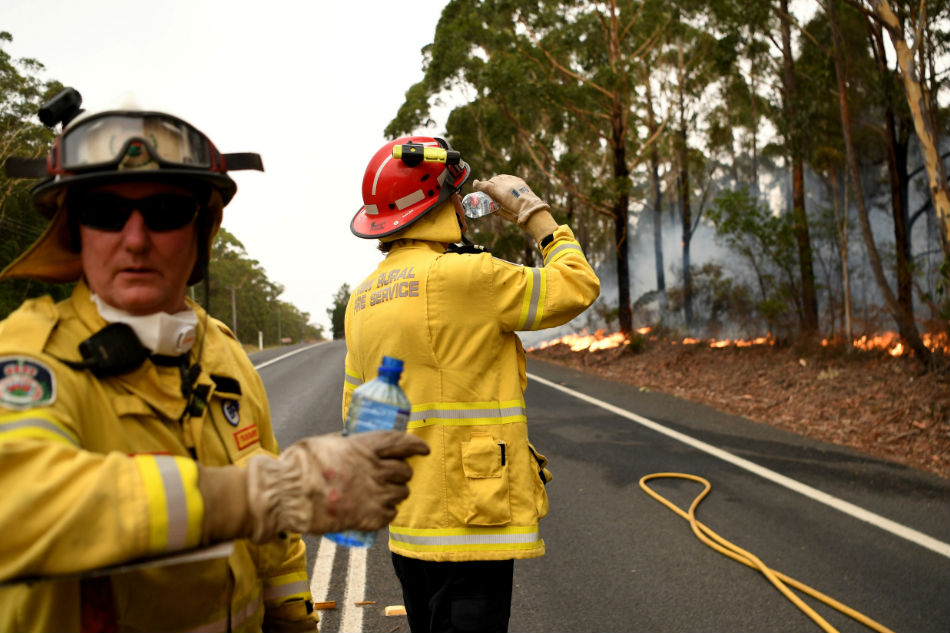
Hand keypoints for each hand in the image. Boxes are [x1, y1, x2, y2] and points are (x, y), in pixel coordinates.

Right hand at [246, 431, 428, 542]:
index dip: (415, 445)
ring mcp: (373, 495)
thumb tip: (350, 443)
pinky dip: (387, 512)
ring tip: (384, 494)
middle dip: (402, 472)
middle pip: (405, 470)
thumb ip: (342, 442)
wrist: (287, 495)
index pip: (401, 443)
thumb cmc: (299, 466)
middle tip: (394, 475)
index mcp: (364, 447)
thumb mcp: (322, 442)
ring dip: (396, 493)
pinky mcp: (368, 517)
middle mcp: (374, 469)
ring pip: (401, 493)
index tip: (423, 448)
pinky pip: (390, 515)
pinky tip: (377, 511)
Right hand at [472, 175, 549, 225]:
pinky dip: (507, 182)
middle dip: (489, 185)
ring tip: (499, 189)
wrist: (530, 208)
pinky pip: (509, 178)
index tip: (475, 185)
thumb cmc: (514, 212)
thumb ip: (494, 208)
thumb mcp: (501, 212)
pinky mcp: (518, 180)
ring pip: (500, 178)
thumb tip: (492, 209)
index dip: (478, 185)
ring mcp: (510, 179)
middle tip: (489, 192)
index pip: (483, 184)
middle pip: (491, 181)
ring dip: (498, 182)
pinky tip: (508, 187)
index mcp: (494, 188)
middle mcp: (501, 181)